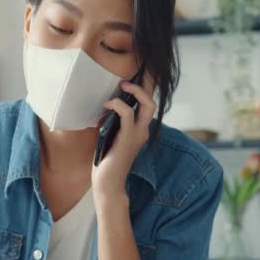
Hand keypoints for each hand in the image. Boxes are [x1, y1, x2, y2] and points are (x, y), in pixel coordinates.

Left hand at [92, 79, 156, 203]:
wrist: (108, 184)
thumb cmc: (107, 161)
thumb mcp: (110, 136)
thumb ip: (112, 121)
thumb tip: (105, 104)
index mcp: (140, 130)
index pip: (147, 105)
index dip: (146, 88)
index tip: (136, 75)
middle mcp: (143, 130)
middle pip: (153, 101)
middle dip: (144, 85)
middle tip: (127, 80)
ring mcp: (138, 134)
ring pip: (147, 104)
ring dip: (134, 91)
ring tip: (121, 86)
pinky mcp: (127, 138)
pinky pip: (127, 114)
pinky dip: (118, 104)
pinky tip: (107, 105)